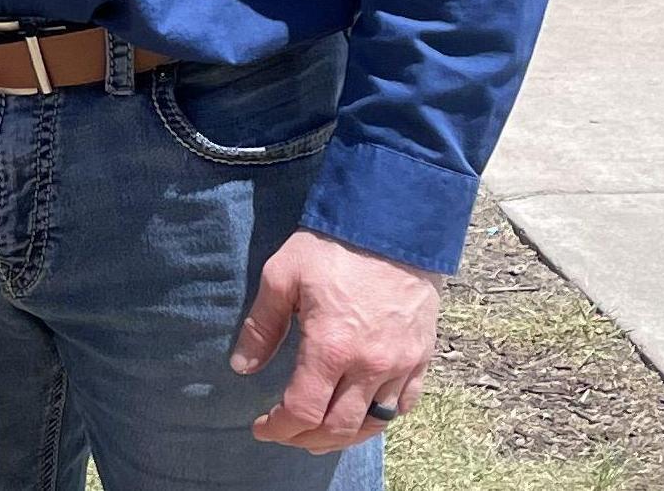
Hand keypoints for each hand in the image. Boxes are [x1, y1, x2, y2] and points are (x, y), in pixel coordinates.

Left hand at [233, 228, 443, 451]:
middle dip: (304, 439)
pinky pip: (404, 405)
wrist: (391, 224)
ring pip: (372, 424)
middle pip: (337, 428)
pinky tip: (362, 413)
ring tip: (318, 435)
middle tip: (284, 433)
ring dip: (342, 437)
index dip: (278, 427)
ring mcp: (400, 366)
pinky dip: (380, 417)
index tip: (260, 426)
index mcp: (330, 348)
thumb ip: (262, 326)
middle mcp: (369, 367)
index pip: (302, 411)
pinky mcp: (421, 358)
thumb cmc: (331, 246)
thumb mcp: (282, 275)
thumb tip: (242, 367)